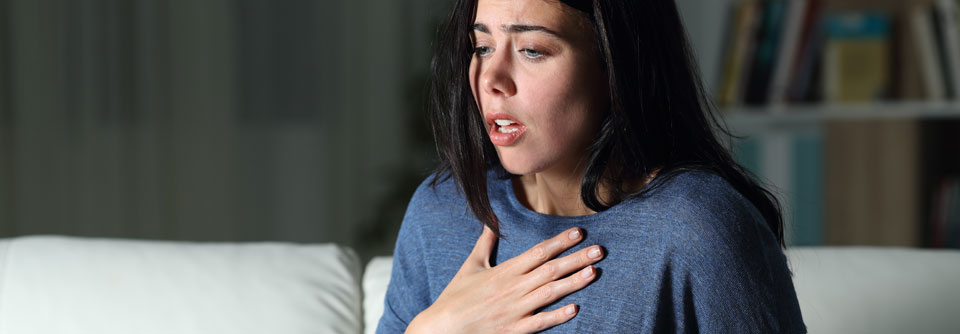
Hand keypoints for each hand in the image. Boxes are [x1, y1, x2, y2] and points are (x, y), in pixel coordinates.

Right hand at [405, 226, 603, 332]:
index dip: (560, 242)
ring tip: (594, 272)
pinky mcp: (514, 330)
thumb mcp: (470, 266)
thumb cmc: (455, 297)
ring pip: (550, 293)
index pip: (538, 252)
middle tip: (600, 250)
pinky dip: (557, 316)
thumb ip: (485, 243)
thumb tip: (492, 222)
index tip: (579, 233)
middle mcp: (513, 288)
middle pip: (551, 270)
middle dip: (577, 259)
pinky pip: (540, 322)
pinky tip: (574, 308)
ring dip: (574, 282)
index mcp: (505, 271)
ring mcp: (515, 310)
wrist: (442, 328)